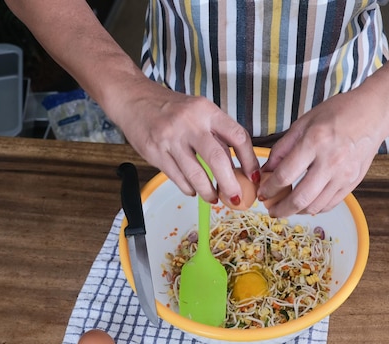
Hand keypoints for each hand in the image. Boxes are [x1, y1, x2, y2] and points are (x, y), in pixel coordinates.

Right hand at [111, 80, 259, 202]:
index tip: (253, 177)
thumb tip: (239, 167)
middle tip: (236, 197)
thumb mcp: (200, 111)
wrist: (134, 99)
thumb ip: (218, 134)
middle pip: (218, 159)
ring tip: (214, 198)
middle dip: (230, 184)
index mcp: (207, 111)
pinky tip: (194, 189)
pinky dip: (189, 188)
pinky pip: (178, 177)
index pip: (238, 136)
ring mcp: (170, 139)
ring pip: (196, 174)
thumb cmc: (173, 108)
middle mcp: (190, 123)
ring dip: (208, 191)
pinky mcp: (155, 152)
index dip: (249, 160)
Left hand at [258, 84, 388, 217]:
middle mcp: (330, 161)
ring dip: (297, 211)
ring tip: (287, 207)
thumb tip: (266, 170)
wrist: (373, 114)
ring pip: (315, 206)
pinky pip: (330, 204)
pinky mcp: (353, 182)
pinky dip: (315, 208)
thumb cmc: (338, 113)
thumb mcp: (304, 122)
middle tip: (271, 210)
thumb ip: (283, 148)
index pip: (285, 175)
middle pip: (300, 198)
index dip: (269, 189)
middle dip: (281, 209)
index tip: (262, 193)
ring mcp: (344, 175)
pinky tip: (306, 203)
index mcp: (314, 142)